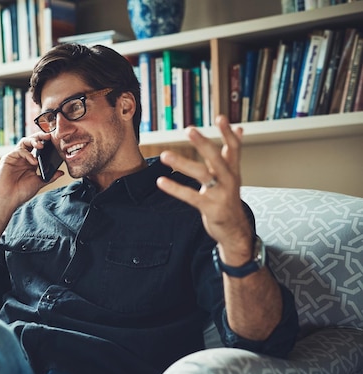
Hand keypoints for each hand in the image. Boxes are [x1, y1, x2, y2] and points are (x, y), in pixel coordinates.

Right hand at [0, 132, 63, 209]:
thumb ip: (50, 176)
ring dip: (34, 141)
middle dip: (40, 137)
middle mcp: (23, 158)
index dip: (46, 144)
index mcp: (31, 163)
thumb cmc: (21, 192)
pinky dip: (28, 154)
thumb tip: (62, 172)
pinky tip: (33, 162)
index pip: (39, 148)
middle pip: (32, 141)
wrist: (8, 199)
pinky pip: (19, 151)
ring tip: (41, 145)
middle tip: (49, 136)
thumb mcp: (39, 182)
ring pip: (25, 142)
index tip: (55, 141)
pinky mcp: (8, 158)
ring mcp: (15, 157)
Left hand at [156, 115, 252, 263]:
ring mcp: (220, 194)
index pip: (233, 147)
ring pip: (202, 175)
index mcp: (233, 170)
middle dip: (203, 143)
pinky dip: (175, 188)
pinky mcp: (210, 208)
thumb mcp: (233, 175)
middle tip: (189, 130)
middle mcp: (229, 179)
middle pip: (217, 158)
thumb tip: (240, 129)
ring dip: (183, 163)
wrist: (235, 230)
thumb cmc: (229, 198)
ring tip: (164, 155)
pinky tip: (161, 181)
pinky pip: (191, 196)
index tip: (220, 117)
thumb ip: (232, 153)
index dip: (227, 133)